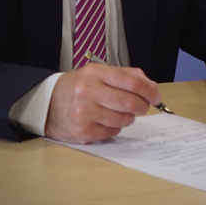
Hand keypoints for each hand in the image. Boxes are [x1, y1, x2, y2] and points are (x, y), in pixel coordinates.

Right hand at [45, 63, 160, 142]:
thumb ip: (126, 75)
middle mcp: (88, 91)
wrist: (49, 103)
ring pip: (123, 119)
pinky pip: (112, 131)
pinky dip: (116, 126)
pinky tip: (108, 120)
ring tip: (122, 112)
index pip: (132, 82)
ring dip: (129, 117)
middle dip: (142, 106)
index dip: (149, 90)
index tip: (156, 96)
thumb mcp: (99, 72)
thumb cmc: (80, 86)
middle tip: (143, 107)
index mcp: (96, 73)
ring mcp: (84, 113)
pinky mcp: (83, 131)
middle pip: (129, 102)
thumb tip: (150, 87)